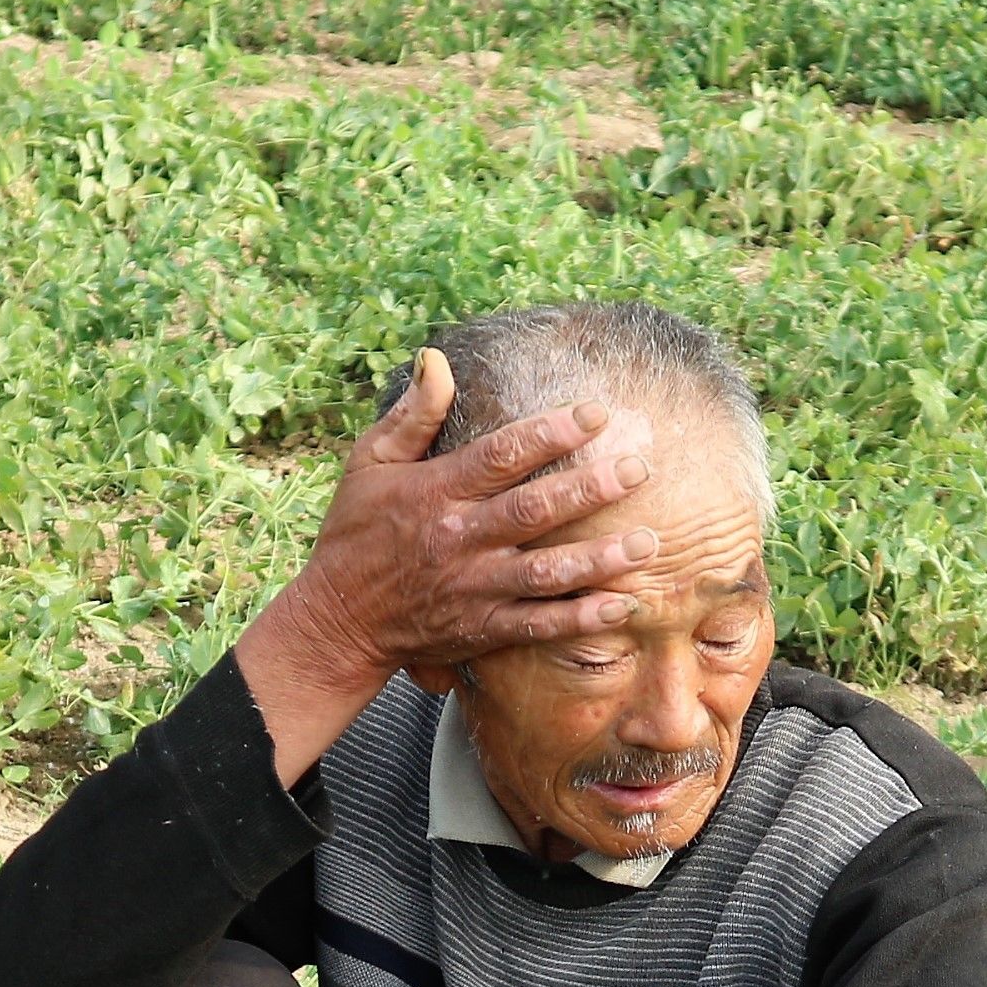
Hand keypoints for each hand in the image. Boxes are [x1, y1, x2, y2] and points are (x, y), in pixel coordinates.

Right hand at [232, 348, 660, 782]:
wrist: (338, 620)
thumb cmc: (355, 534)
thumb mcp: (367, 464)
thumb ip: (411, 415)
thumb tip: (437, 358)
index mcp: (436, 492)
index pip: (501, 455)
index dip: (551, 432)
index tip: (596, 413)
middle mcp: (459, 539)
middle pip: (535, 509)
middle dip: (592, 487)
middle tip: (640, 468)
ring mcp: (474, 588)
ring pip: (546, 572)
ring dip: (600, 558)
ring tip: (649, 541)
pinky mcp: (482, 628)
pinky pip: (539, 624)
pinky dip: (581, 617)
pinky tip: (623, 604)